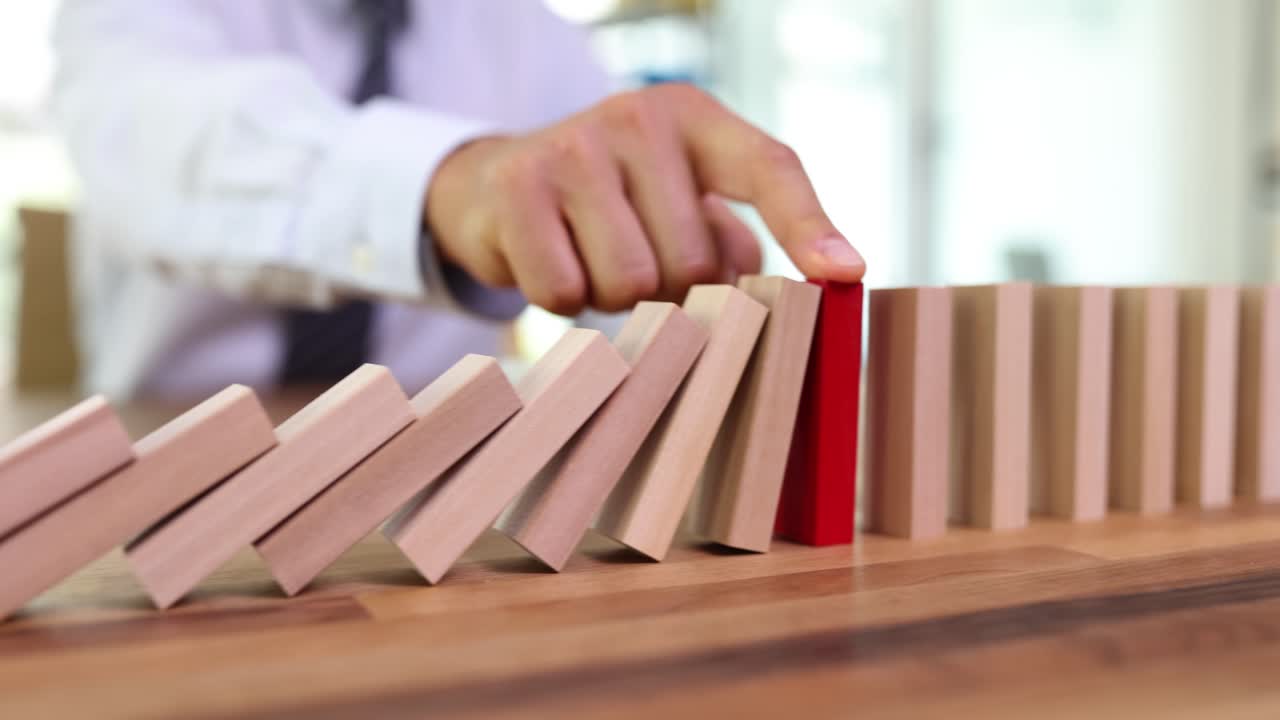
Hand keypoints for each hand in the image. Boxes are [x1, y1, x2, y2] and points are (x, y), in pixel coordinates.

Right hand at [424, 83, 864, 314]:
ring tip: (592, 257)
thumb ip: (735, 242)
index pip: (768, 168)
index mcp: (695, 119)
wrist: (495, 182)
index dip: (808, 225)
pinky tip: (551, 259)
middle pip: (692, 262)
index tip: (844, 275)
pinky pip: (565, 291)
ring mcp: (574, 148)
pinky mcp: (516, 188)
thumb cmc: (612, 203)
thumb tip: (804, 285)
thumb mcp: (679, 201)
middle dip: (668, 288)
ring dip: (613, 296)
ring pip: (629, 283)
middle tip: (635, 259)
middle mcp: (638, 119)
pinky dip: (561, 299)